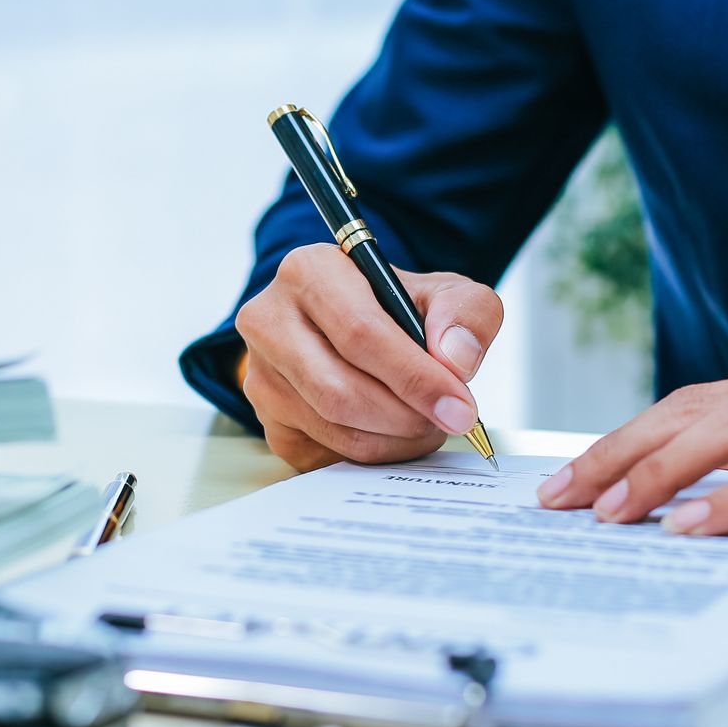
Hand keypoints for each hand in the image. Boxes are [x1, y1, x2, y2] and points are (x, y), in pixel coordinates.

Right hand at [234, 244, 502, 470]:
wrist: (357, 329)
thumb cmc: (397, 309)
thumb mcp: (444, 293)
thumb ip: (466, 313)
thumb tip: (456, 359)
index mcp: (309, 271)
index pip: (360, 333)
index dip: (414, 377)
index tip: (460, 407)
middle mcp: (269, 320)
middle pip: (340, 390)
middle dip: (407, 415)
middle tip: (450, 421)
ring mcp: (261, 376)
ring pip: (334, 427)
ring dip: (395, 438)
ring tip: (428, 423)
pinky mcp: (270, 423)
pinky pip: (327, 455)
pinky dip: (375, 454)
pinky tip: (397, 434)